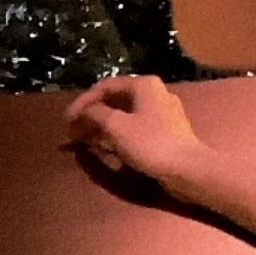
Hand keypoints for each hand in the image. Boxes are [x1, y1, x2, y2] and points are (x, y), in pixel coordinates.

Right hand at [66, 76, 206, 188]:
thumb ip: (96, 114)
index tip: (68, 120)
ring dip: (104, 127)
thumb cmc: (151, 144)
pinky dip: (119, 136)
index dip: (83, 102)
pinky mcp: (167, 133)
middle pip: (115, 101)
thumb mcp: (117, 127)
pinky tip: (106, 148)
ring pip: (125, 116)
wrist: (188, 169)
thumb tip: (85, 112)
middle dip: (93, 115)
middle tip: (75, 130)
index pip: (105, 86)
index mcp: (144, 85)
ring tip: (86, 140)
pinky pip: (136, 129)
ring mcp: (163, 114)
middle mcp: (155, 94)